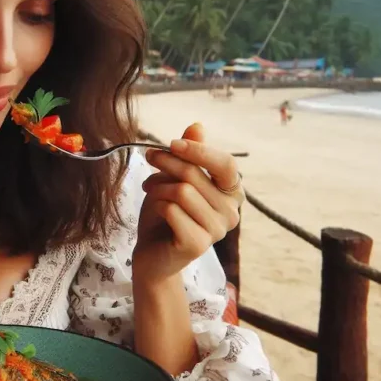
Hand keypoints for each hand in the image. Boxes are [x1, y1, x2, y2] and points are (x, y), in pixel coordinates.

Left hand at [133, 123, 243, 282]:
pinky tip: (156, 211)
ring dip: (159, 187)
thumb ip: (190, 155)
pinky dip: (158, 205)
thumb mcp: (176, 178)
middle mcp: (231, 212)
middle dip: (167, 162)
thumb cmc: (166, 213)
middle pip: (195, 175)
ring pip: (182, 192)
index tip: (172, 143)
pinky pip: (172, 210)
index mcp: (231, 193)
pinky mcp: (198, 244)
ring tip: (151, 191)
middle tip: (149, 158)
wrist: (152, 254)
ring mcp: (217, 231)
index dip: (199, 150)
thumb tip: (197, 126)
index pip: (226, 164)